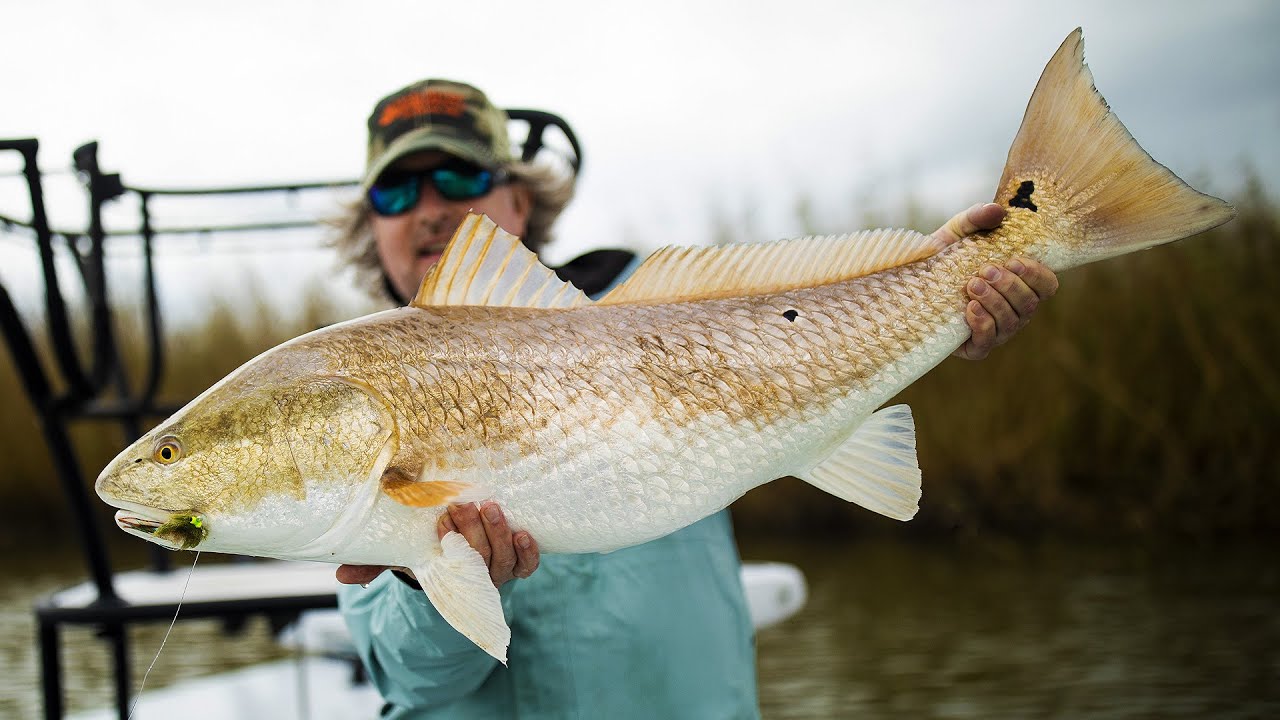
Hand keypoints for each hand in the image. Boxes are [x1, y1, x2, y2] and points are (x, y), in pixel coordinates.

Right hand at [335, 501, 539, 587]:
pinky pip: (528, 565)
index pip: (452, 567)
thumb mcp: (400, 555)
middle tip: (462, 506)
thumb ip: (372, 565)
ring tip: (490, 507)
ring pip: (505, 560)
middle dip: (472, 532)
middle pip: (480, 560)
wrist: (459, 556)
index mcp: (448, 576)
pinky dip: (527, 551)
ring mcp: (499, 570)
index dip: (450, 545)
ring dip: (499, 534)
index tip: (440, 523)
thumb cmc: (427, 552)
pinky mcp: (518, 563)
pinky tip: (524, 532)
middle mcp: (476, 576)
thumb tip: (341, 574)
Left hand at [932, 202, 1059, 359]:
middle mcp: (1014, 309)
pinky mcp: (974, 347)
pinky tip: (970, 308)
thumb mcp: (958, 232)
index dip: (1037, 275)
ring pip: (1011, 322)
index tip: (1014, 261)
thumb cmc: (944, 256)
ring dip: (995, 302)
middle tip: (985, 270)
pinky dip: (983, 324)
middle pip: (1029, 304)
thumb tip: (998, 211)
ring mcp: (997, 330)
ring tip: (972, 285)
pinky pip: (988, 342)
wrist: (910, 282)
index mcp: (1019, 284)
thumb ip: (977, 217)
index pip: (1047, 285)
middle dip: (1009, 286)